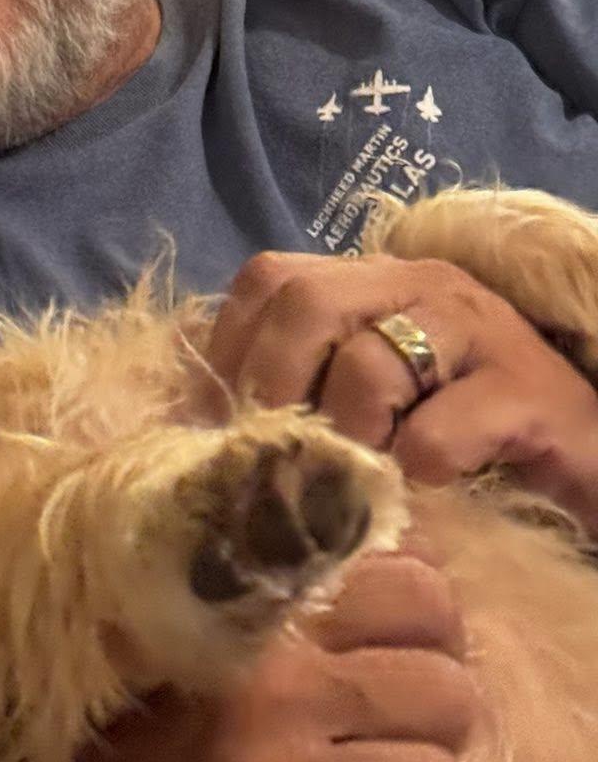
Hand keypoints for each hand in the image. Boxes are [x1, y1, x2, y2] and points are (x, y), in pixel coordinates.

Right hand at [16, 550, 474, 761]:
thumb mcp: (156, 604)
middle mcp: (273, 703)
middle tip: (386, 728)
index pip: (417, 597)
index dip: (428, 624)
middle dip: (431, 715)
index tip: (397, 646)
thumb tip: (351, 526)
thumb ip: (244, 560)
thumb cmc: (92, 704)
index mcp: (250, 618)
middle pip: (447, 698)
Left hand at [209, 251, 597, 528]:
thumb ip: (301, 389)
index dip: (232, 351)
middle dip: (274, 387)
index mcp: (372, 281)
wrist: (586, 459)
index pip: (269, 279)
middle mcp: (421, 285)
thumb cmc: (463, 434)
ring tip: (363, 472)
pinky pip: (439, 431)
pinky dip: (418, 468)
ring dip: (348, 435)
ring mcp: (479, 330)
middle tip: (283, 452)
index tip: (223, 422)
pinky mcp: (528, 392)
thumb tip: (203, 425)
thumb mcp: (370, 400)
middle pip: (305, 302)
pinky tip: (432, 482)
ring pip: (368, 363)